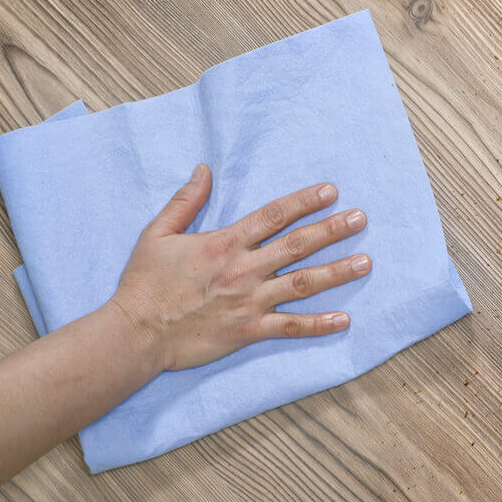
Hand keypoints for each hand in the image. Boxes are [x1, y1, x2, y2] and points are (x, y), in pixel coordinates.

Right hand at [110, 164, 370, 371]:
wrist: (135, 333)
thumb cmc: (144, 283)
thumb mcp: (157, 233)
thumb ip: (185, 201)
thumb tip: (204, 169)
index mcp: (225, 243)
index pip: (273, 216)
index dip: (304, 202)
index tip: (331, 191)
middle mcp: (244, 270)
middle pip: (297, 246)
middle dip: (332, 230)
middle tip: (361, 219)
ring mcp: (249, 302)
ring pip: (302, 284)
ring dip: (336, 272)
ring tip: (366, 262)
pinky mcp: (248, 331)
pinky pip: (290, 328)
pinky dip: (318, 325)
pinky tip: (343, 320)